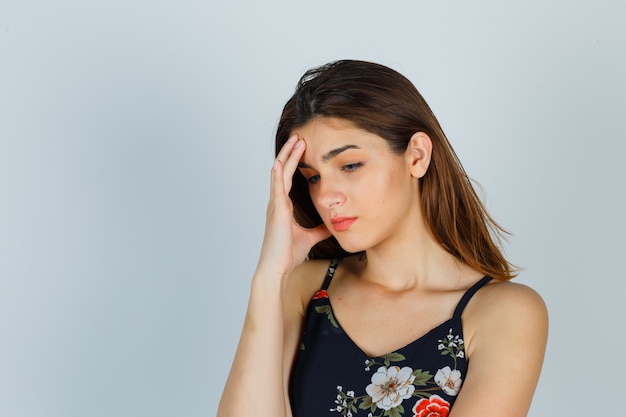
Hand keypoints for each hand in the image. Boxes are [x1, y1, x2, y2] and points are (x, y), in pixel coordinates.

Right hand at [257, 135, 330, 277]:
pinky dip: (278, 174)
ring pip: (280, 174)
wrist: (277, 268)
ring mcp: (275, 206)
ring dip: (287, 156)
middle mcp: (277, 202)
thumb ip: (320, 228)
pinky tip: (281, 162)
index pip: (289, 177)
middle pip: (283, 170)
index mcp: (284, 206)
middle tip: (299, 136)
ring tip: (294, 140)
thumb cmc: (288, 254)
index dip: (295, 161)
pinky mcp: (277, 212)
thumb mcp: (311, 237)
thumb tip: (333, 224)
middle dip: (291, 153)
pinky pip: (277, 189)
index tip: (302, 147)